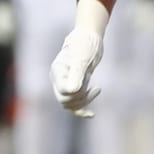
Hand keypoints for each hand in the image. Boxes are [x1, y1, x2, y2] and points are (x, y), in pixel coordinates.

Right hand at [50, 0, 108, 116]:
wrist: (89, 38)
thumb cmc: (85, 44)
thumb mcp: (82, 58)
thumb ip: (77, 73)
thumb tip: (73, 91)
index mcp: (58, 72)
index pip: (63, 91)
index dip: (76, 93)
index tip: (91, 85)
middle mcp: (59, 79)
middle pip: (65, 100)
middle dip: (82, 97)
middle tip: (94, 88)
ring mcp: (66, 84)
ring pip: (70, 104)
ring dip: (84, 102)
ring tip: (96, 90)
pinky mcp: (74, 87)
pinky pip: (74, 104)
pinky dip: (82, 110)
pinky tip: (92, 115)